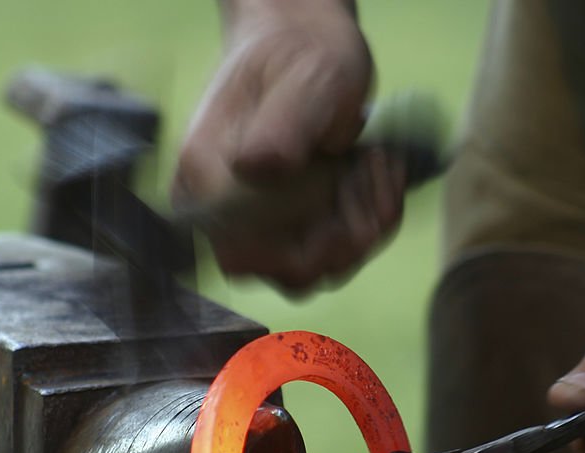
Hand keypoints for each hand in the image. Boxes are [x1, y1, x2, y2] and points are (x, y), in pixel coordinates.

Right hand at [172, 0, 405, 292]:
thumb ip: (280, 126)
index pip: (242, 252)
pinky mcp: (296, 231)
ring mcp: (264, 229)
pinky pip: (339, 256)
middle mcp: (229, 216)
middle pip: (290, 271)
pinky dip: (372, 220)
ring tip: (373, 163)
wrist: (308, 49)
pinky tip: (376, 173)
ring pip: (321, 269)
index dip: (299, 240)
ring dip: (364, 223)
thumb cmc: (300, 56)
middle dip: (345, 231)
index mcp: (209, 181)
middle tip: (366, 169)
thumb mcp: (303, 80)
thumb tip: (257, 169)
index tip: (337, 182)